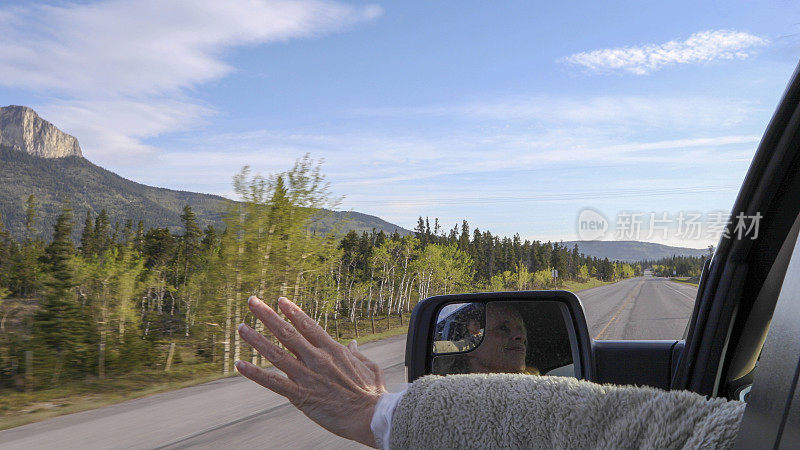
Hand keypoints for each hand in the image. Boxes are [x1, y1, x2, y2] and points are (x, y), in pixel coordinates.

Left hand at [236, 296, 386, 447]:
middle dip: (267, 315)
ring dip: (256, 339)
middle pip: (287, 332)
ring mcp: (307, 376)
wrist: (370, 416)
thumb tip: (352, 344)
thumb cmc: (372, 394)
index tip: (280, 300)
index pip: (308, 325)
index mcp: (333, 350)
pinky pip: (273, 382)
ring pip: (276, 353)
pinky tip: (240, 364)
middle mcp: (317, 358)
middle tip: (252, 302)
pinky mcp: (300, 395)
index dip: (292, 311)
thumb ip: (357, 354)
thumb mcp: (369, 367)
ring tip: (242, 328)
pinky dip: (255, 373)